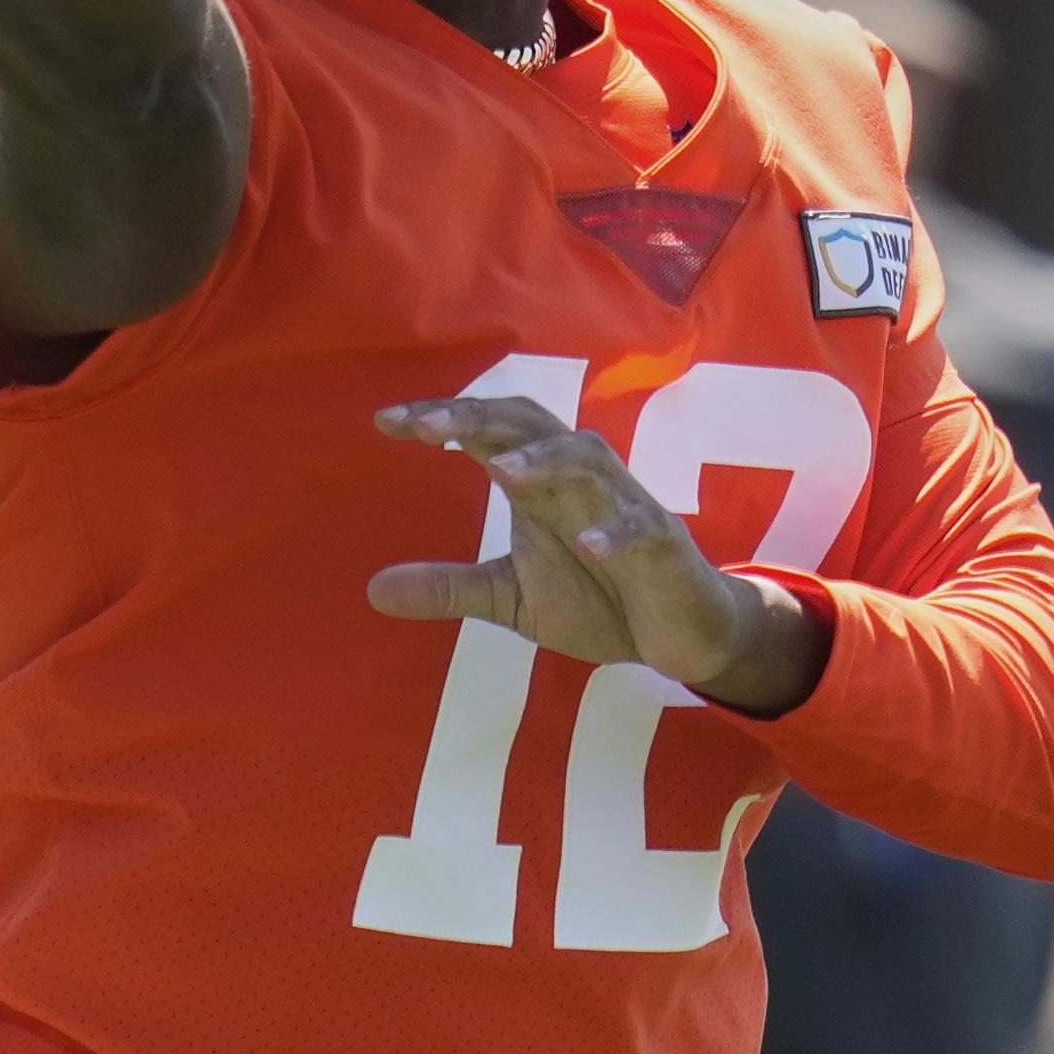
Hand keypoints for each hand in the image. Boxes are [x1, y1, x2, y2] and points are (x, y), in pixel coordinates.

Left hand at [367, 397, 828, 713]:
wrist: (682, 635)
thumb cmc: (600, 601)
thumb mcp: (512, 598)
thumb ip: (450, 588)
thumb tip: (371, 590)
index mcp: (541, 484)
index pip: (489, 432)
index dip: (443, 419)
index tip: (385, 422)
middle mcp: (579, 480)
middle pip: (531, 423)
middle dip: (481, 418)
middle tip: (426, 427)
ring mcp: (623, 507)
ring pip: (587, 460)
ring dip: (546, 459)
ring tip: (502, 470)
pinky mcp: (663, 547)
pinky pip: (640, 529)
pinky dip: (615, 532)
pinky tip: (588, 545)